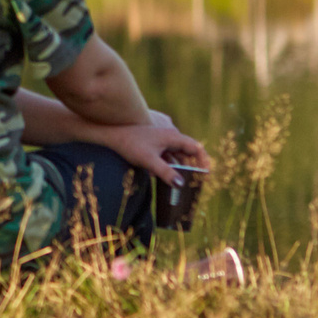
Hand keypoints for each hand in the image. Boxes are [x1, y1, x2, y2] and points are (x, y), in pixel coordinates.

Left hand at [92, 116, 208, 186]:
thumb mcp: (149, 161)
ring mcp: (159, 138)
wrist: (110, 132)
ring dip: (179, 166)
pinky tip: (159, 175)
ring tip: (181, 182)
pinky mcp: (151, 142)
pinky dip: (167, 164)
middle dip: (192, 166)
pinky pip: (165, 154)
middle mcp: (168, 135)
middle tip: (197, 181)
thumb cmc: (130, 144)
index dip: (203, 160)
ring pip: (175, 153)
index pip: (195, 147)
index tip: (206, 174)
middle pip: (187, 151)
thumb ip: (165, 172)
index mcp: (172, 136)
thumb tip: (181, 184)